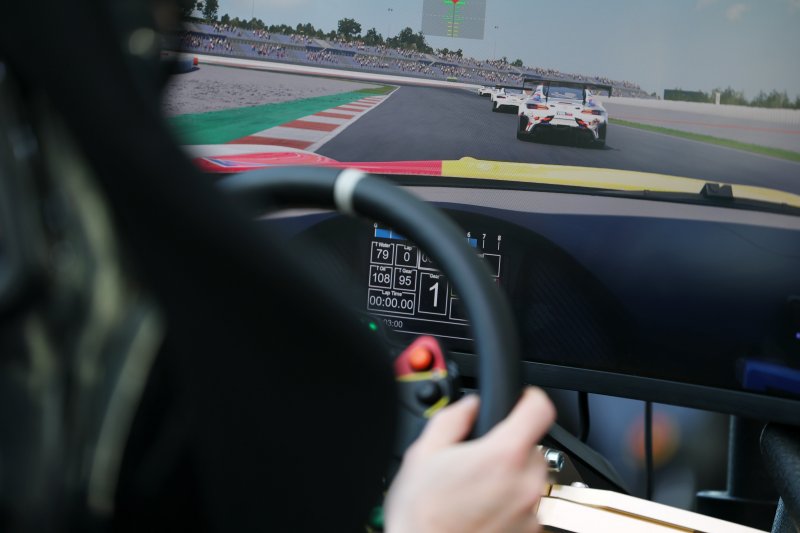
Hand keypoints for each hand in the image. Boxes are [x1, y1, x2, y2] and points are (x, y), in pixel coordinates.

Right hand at [384, 387, 555, 532]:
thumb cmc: (422, 517)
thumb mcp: (423, 453)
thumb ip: (452, 418)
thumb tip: (468, 406)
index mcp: (503, 455)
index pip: (540, 409)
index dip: (528, 398)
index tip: (520, 400)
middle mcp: (526, 484)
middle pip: (533, 448)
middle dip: (509, 447)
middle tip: (478, 459)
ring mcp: (531, 514)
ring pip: (530, 480)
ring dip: (510, 479)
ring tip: (475, 491)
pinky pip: (527, 508)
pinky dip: (510, 505)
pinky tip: (481, 511)